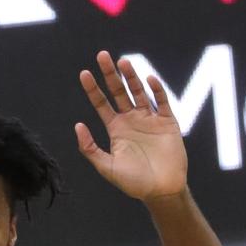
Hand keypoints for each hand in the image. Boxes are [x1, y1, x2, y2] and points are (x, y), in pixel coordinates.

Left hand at [76, 51, 187, 200]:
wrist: (161, 191)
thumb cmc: (133, 183)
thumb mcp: (106, 167)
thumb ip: (90, 148)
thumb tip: (77, 125)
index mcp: (116, 129)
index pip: (101, 104)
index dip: (93, 89)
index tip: (83, 74)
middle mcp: (132, 120)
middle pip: (119, 92)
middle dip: (110, 74)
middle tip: (102, 55)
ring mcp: (150, 119)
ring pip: (139, 92)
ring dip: (131, 77)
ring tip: (122, 62)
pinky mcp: (168, 122)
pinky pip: (162, 102)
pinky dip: (156, 90)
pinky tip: (148, 79)